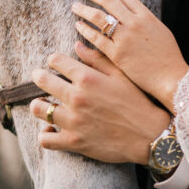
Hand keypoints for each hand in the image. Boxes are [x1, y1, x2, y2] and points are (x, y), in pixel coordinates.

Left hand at [30, 43, 169, 162]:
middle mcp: (77, 98)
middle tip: (40, 78)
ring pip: (39, 109)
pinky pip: (45, 139)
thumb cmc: (138, 101)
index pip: (56, 61)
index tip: (54, 63)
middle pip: (43, 81)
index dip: (53, 60)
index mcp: (88, 78)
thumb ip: (97, 59)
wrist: (148, 135)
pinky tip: (50, 129)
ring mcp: (73, 121)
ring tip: (44, 104)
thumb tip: (76, 45)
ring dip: (39, 105)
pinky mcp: (73, 142)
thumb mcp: (121, 75)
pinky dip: (45, 134)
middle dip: (39, 77)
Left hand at [72, 0, 188, 111]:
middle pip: (108, 1)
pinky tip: (78, 25)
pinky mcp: (117, 54)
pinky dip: (85, 30)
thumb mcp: (160, 30)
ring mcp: (125, 38)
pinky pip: (97, 38)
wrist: (170, 77)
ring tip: (75, 6)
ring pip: (99, 18)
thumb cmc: (168, 56)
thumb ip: (144, 20)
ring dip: (84, 9)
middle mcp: (134, 23)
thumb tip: (132, 12)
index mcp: (146, 16)